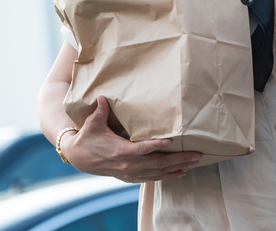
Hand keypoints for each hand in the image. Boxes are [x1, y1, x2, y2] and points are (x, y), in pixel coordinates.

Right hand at [63, 96, 202, 182]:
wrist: (79, 158)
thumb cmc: (87, 138)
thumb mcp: (92, 123)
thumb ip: (100, 110)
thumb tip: (102, 96)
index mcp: (120, 151)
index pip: (142, 149)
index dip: (156, 146)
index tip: (171, 142)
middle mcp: (128, 165)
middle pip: (158, 164)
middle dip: (179, 159)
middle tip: (197, 155)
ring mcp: (130, 173)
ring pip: (158, 173)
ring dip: (178, 168)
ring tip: (194, 163)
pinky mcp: (130, 177)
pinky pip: (153, 178)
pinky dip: (167, 176)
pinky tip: (180, 173)